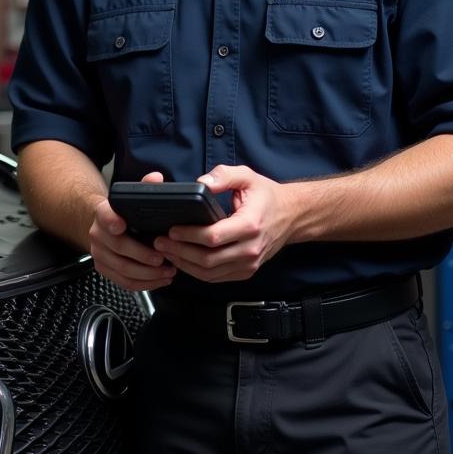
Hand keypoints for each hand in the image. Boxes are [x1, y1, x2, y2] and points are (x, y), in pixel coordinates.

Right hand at [88, 171, 176, 291]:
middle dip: (143, 256)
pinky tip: (160, 280)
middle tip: (163, 258)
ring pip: (123, 269)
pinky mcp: (104, 269)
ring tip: (168, 271)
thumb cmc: (123, 214)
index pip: (105, 215)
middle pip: (119, 247)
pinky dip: (144, 284)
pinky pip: (124, 282)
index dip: (111, 220)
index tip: (121, 224)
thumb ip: (144, 187)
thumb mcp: (132, 198)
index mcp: (104, 213)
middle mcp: (98, 234)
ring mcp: (100, 254)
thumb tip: (156, 178)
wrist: (104, 227)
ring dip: (148, 274)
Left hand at [153, 165, 294, 282]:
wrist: (292, 216)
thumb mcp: (247, 176)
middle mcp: (250, 249)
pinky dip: (196, 272)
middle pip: (208, 259)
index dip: (189, 235)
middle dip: (180, 252)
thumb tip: (200, 182)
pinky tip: (183, 261)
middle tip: (160, 242)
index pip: (213, 237)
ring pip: (209, 273)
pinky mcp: (246, 271)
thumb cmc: (266, 195)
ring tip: (166, 252)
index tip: (171, 229)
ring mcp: (249, 264)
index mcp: (249, 225)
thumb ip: (223, 175)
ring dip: (184, 264)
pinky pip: (216, 278)